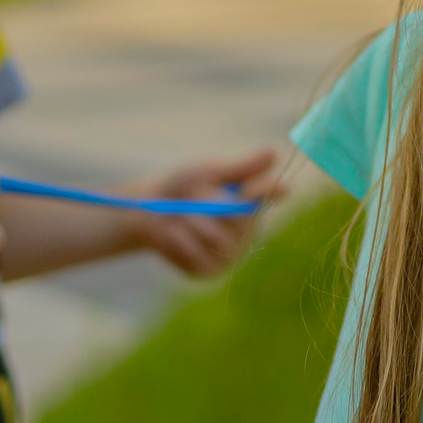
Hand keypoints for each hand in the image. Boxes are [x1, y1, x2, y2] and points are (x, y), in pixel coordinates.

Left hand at [125, 147, 284, 277]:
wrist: (148, 212)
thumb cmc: (182, 186)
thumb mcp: (209, 172)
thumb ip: (241, 167)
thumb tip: (273, 151)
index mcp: (252, 203)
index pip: (270, 194)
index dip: (268, 189)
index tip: (266, 186)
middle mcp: (247, 232)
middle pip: (240, 217)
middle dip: (209, 201)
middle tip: (192, 193)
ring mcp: (229, 255)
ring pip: (216, 236)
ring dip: (192, 219)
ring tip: (181, 215)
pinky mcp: (208, 271)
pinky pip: (195, 253)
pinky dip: (178, 238)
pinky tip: (173, 233)